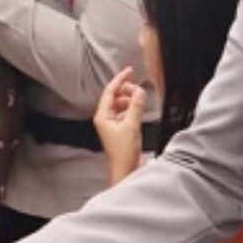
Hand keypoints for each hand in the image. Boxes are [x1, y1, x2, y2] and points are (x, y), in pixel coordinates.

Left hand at [93, 66, 145, 184]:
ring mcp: (111, 123)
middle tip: (139, 90)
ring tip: (140, 101)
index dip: (120, 79)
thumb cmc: (124, 153)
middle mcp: (104, 117)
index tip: (130, 70)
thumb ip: (136, 107)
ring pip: (120, 104)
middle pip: (115, 96)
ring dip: (130, 100)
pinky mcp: (118, 129)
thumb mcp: (132, 126)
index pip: (110, 91)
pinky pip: (124, 112)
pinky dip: (131, 108)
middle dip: (127, 91)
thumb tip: (140, 90)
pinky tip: (139, 110)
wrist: (124, 171)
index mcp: (102, 115)